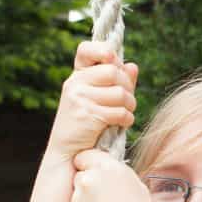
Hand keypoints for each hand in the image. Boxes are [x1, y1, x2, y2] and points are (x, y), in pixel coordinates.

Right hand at [45, 41, 138, 162]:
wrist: (69, 152)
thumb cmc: (87, 124)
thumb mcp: (100, 98)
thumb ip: (116, 81)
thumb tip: (132, 66)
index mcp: (77, 75)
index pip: (86, 49)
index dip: (104, 50)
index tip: (113, 61)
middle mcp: (75, 82)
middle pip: (113, 71)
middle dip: (127, 87)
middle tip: (127, 100)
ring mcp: (79, 98)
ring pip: (120, 93)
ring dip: (130, 105)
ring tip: (125, 113)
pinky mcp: (87, 115)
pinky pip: (120, 112)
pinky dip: (127, 119)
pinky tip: (122, 123)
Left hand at [67, 149, 158, 201]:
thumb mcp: (137, 187)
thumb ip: (116, 175)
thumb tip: (106, 173)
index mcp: (108, 168)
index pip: (87, 155)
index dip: (90, 164)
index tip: (95, 172)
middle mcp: (89, 180)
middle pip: (80, 175)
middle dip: (88, 183)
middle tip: (103, 198)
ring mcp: (77, 199)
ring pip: (77, 195)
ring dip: (86, 201)